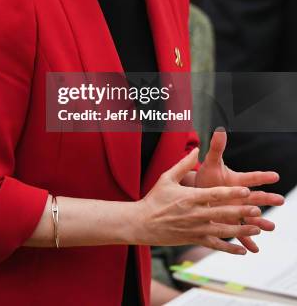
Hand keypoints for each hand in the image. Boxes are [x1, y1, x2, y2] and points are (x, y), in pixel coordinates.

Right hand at [136, 147, 263, 254]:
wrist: (142, 223)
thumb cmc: (154, 198)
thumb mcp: (166, 177)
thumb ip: (184, 164)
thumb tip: (196, 149)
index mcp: (189, 197)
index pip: (214, 194)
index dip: (231, 193)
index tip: (246, 190)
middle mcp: (193, 214)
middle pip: (221, 213)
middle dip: (240, 212)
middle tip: (257, 209)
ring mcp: (194, 229)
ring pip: (221, 231)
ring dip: (240, 230)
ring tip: (256, 228)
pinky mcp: (193, 239)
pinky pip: (214, 245)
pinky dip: (229, 248)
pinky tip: (242, 249)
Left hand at [195, 128, 284, 251]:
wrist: (198, 193)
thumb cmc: (206, 177)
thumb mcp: (210, 162)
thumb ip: (217, 148)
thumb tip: (220, 129)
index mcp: (237, 181)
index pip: (251, 177)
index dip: (262, 176)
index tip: (275, 175)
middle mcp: (240, 196)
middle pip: (256, 197)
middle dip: (267, 198)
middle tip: (280, 199)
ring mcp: (237, 210)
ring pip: (251, 216)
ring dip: (261, 222)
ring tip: (270, 227)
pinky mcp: (230, 222)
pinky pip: (240, 232)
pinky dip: (247, 240)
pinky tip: (254, 249)